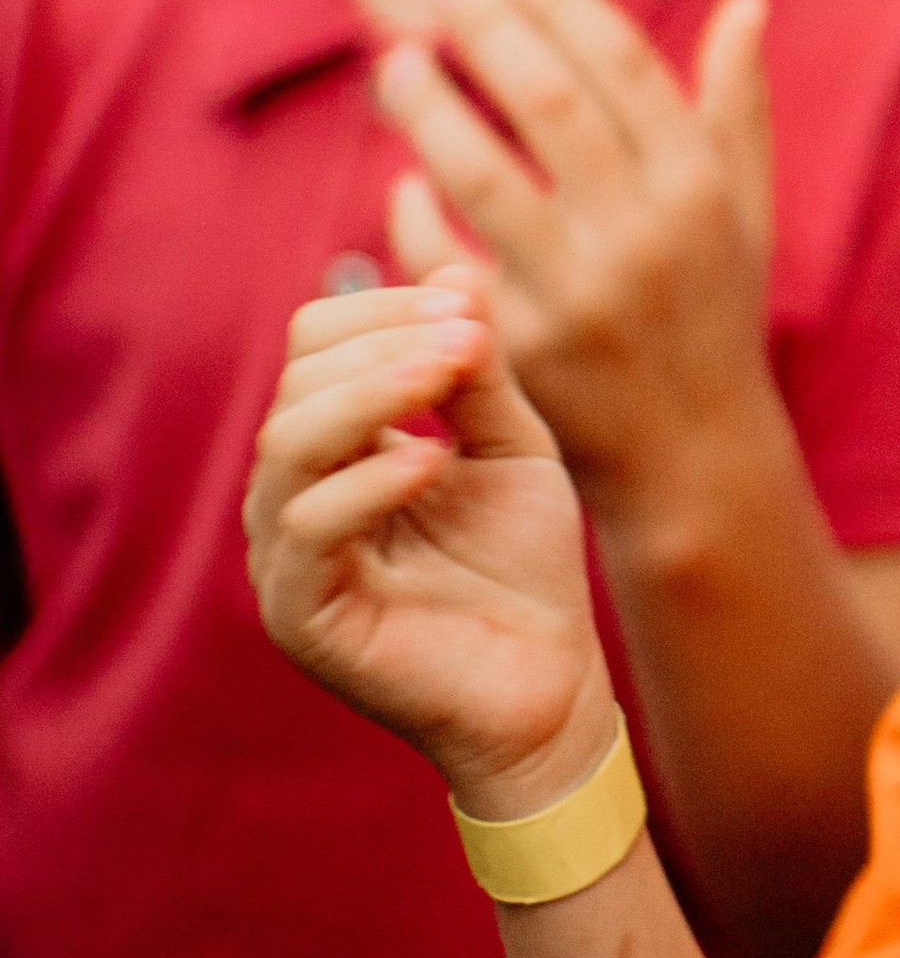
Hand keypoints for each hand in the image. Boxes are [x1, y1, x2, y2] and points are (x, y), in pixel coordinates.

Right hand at [245, 269, 614, 813]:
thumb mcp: (510, 446)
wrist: (553, 687)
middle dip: (387, 343)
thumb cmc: (527, 570)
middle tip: (468, 337)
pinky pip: (307, 528)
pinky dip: (370, 480)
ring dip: (376, 392)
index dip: (385, 307)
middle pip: (298, 381)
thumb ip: (477, 370)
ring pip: (290, 444)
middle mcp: (295, 496)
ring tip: (454, 375)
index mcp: (336, 449)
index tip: (468, 297)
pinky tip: (435, 461)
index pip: (317, 345)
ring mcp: (288, 559)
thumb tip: (457, 269)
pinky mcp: (300, 616)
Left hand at [377, 0, 778, 548]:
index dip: (560, 1)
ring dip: (428, 108)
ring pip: (482, 175)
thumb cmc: (715, 317)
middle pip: (547, 102)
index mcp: (701, 186)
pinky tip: (398, 178)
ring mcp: (582, 292)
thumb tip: (747, 0)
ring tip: (395, 60)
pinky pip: (450, 261)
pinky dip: (415, 217)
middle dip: (486, 30)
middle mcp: (647, 233)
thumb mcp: (746, 214)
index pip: (621, 64)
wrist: (694, 460)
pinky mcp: (525, 347)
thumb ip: (739, 107)